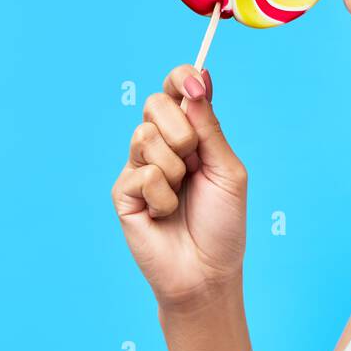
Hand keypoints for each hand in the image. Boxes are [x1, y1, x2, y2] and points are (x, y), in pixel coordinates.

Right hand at [112, 65, 247, 309]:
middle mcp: (161, 144)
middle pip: (155, 102)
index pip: (177, 89)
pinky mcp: (122, 192)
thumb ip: (210, 127)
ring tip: (181, 195)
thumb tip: (199, 79)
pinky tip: (164, 215)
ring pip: (145, 135)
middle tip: (194, 162)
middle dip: (181, 131)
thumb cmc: (222, 224)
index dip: (183, 78)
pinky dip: (163, 196)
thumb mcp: (228, 170)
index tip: (196, 85)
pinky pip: (142, 174)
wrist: (207, 272)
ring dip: (175, 169)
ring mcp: (138, 166)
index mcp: (190, 133)